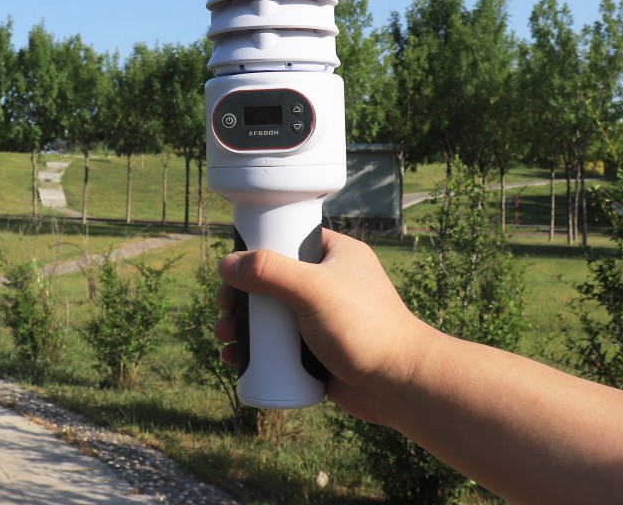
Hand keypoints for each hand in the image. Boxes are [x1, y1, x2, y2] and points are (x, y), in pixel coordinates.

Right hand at [214, 227, 430, 423]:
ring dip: (243, 325)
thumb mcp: (313, 289)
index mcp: (335, 254)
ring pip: (272, 315)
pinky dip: (256, 351)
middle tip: (223, 309)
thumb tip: (227, 263)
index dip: (256, 251)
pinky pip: (279, 345)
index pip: (288, 239)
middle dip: (241, 296)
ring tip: (224, 338)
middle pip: (272, 281)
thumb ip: (270, 271)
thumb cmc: (365, 327)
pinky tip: (236, 358)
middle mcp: (327, 282)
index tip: (231, 269)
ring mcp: (322, 318)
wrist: (399, 384)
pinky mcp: (318, 350)